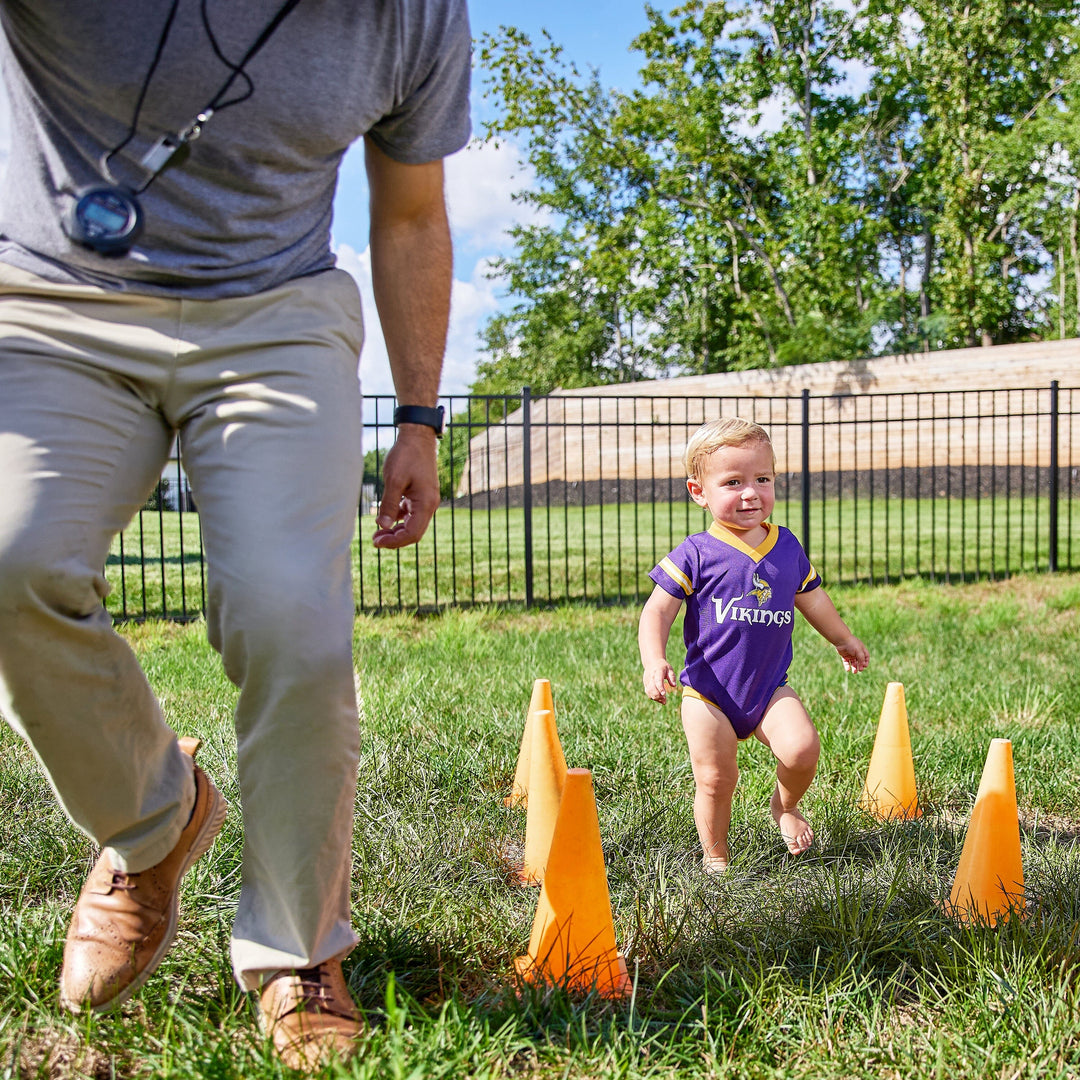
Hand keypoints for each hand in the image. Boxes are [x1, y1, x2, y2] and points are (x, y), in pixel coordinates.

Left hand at [372, 427, 439, 548]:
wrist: (417, 437)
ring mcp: (426, 500)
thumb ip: (388, 504)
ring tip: (378, 532)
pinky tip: (386, 518)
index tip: (376, 541)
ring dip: (396, 530)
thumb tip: (382, 526)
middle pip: (413, 532)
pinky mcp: (421, 495)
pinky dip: (399, 519)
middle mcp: (429, 505)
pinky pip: (411, 514)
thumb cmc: (406, 456)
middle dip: (394, 539)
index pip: (412, 533)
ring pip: (412, 524)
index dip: (394, 541)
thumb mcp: (393, 480)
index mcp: (425, 503)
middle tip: (375, 540)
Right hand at [643, 660, 677, 702]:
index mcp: (658, 671)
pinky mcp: (645, 683)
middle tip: (665, 701)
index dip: (660, 688)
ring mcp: (647, 680)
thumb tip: (674, 685)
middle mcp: (651, 676)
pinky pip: (647, 692)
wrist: (652, 662)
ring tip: (663, 701)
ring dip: (655, 698)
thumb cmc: (663, 666)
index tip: (664, 694)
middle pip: (652, 688)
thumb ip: (672, 677)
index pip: (658, 680)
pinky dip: (652, 697)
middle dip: (658, 696)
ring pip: (649, 691)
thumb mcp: (670, 669)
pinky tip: (658, 699)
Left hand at [835, 635, 868, 673]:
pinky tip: (848, 670)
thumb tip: (863, 666)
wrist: (841, 640)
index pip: (866, 657)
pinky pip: (846, 662)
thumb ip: (861, 659)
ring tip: (854, 672)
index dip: (866, 662)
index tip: (865, 666)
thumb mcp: (859, 651)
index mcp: (862, 650)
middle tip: (860, 670)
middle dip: (860, 666)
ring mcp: (850, 654)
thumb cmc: (851, 644)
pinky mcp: (844, 656)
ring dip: (854, 667)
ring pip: (853, 663)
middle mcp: (856, 652)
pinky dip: (847, 666)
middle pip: (859, 661)